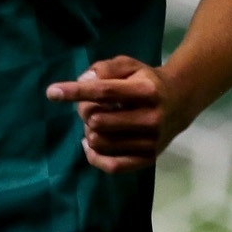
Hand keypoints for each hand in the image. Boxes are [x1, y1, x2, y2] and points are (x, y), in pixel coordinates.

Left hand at [46, 55, 189, 173]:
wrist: (179, 102)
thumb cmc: (146, 81)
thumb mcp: (129, 65)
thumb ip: (105, 68)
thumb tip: (83, 81)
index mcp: (145, 91)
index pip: (104, 91)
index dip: (75, 92)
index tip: (52, 92)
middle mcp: (150, 118)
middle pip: (97, 119)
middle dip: (84, 111)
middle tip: (88, 105)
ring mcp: (150, 142)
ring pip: (100, 142)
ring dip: (89, 131)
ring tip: (95, 122)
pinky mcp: (148, 159)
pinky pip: (112, 166)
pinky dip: (94, 156)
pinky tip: (89, 143)